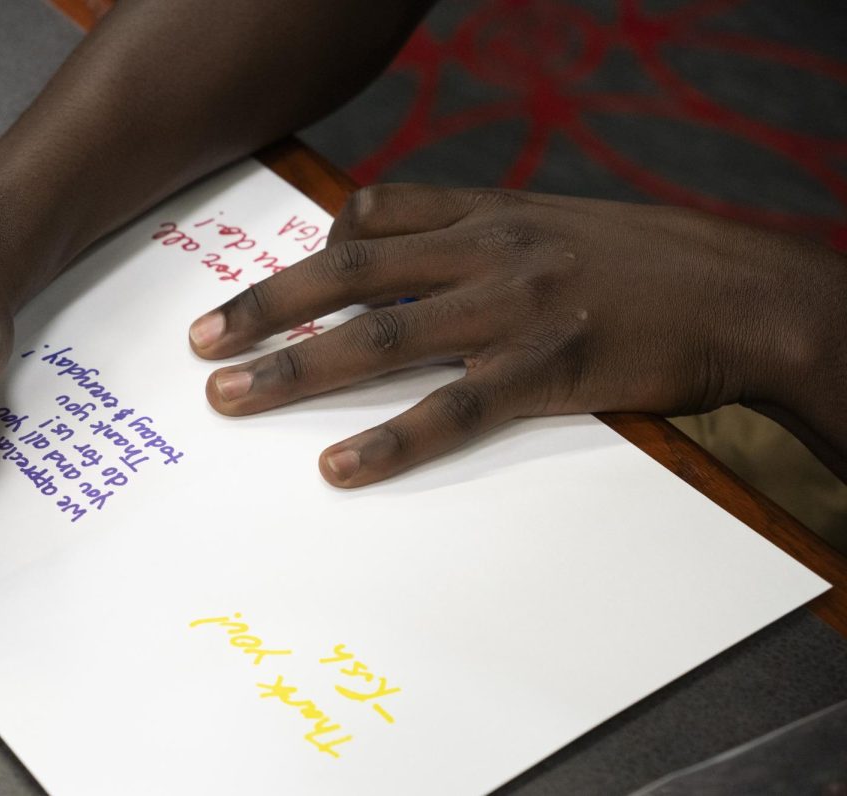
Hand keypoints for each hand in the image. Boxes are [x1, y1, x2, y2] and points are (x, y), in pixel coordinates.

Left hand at [188, 184, 846, 486]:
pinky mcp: (549, 371)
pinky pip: (454, 408)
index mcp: (490, 210)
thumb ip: (475, 230)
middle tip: (201, 342)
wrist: (742, 293)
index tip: (263, 288)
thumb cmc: (646, 262)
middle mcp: (489, 250)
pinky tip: (338, 467)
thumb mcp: (555, 220)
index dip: (309, 249)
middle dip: (267, 307)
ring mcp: (515, 308)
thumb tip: (394, 247)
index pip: (376, 214)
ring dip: (297, 368)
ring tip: (231, 398)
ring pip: (383, 338)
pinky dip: (391, 439)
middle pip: (351, 273)